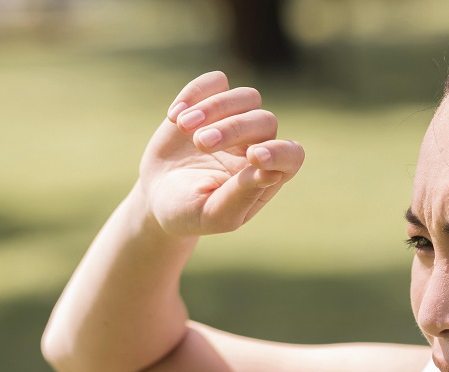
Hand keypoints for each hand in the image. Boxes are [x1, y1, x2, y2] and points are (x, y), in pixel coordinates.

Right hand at [136, 71, 304, 236]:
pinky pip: (217, 81)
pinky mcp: (211, 102)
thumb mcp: (212, 213)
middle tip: (201, 143)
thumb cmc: (189, 211)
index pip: (291, 157)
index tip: (253, 157)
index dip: (279, 153)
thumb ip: (240, 197)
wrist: (157, 194)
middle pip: (265, 121)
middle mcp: (259, 143)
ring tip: (183, 126)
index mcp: (267, 175)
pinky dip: (196, 93)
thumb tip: (271, 173)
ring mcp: (237, 119)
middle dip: (234, 128)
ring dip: (216, 107)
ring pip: (247, 97)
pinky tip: (174, 117)